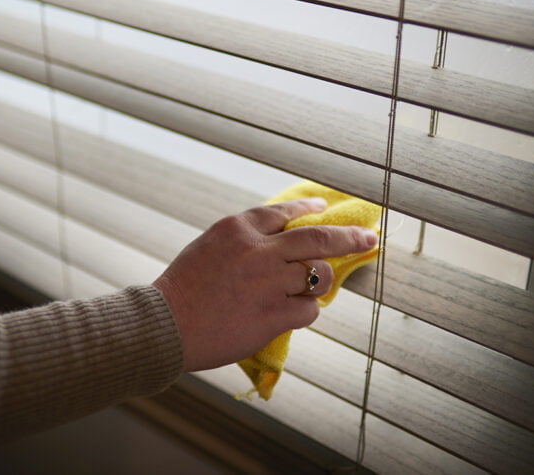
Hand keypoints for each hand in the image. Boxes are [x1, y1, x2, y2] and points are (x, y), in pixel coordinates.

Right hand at [153, 198, 378, 371]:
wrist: (164, 324)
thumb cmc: (182, 289)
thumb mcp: (210, 247)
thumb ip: (245, 241)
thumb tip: (281, 243)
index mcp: (238, 228)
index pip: (285, 213)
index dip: (310, 211)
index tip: (326, 210)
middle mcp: (258, 250)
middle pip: (318, 238)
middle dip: (349, 237)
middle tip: (369, 237)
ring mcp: (268, 283)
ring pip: (318, 275)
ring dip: (320, 282)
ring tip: (310, 289)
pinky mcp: (272, 315)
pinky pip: (309, 310)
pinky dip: (305, 311)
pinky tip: (291, 314)